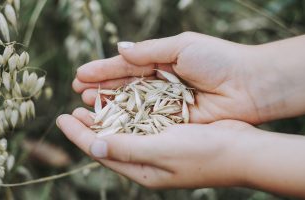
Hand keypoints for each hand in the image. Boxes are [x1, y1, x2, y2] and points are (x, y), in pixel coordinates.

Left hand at [56, 107, 253, 187]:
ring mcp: (159, 149)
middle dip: (88, 127)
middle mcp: (147, 162)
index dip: (78, 135)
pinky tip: (121, 103)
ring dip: (106, 118)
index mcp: (142, 171)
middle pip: (109, 142)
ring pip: (124, 132)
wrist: (243, 151)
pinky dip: (127, 114)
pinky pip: (141, 125)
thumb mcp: (162, 151)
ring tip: (89, 104)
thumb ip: (127, 148)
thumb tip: (92, 145)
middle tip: (71, 110)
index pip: (101, 151)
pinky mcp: (170, 136)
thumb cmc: (204, 153)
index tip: (60, 118)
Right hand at [73, 32, 266, 123]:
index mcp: (161, 61)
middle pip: (124, 86)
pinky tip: (110, 121)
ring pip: (131, 105)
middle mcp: (160, 83)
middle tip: (78, 92)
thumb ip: (148, 51)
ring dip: (109, 105)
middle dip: (101, 88)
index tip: (80, 74)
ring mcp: (166, 104)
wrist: (250, 85)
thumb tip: (119, 49)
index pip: (126, 66)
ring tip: (87, 104)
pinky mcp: (174, 122)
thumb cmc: (218, 60)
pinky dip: (128, 121)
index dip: (103, 70)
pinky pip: (146, 122)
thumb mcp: (181, 46)